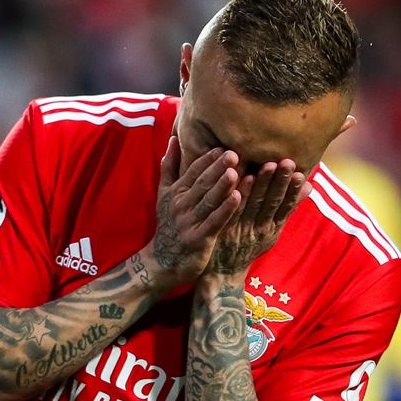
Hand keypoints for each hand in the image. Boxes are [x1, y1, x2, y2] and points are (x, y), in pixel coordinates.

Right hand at [148, 137, 241, 286]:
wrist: (162, 262)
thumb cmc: (169, 225)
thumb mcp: (164, 194)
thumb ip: (169, 167)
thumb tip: (174, 139)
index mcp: (176, 192)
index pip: (193, 171)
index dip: (207, 158)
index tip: (222, 145)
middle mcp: (182, 205)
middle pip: (202, 183)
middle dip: (218, 168)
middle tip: (234, 153)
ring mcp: (189, 222)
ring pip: (209, 201)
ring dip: (222, 186)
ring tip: (235, 172)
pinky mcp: (199, 239)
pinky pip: (214, 221)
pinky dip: (225, 209)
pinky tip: (238, 198)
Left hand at [203, 159, 311, 277]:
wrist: (223, 272)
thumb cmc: (249, 245)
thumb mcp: (272, 230)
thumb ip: (287, 209)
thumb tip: (310, 186)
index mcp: (272, 228)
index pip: (286, 207)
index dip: (293, 191)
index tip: (301, 173)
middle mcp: (259, 229)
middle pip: (272, 203)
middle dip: (280, 182)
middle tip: (287, 162)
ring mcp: (241, 229)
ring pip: (254, 205)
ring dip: (262, 185)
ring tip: (268, 165)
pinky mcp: (224, 229)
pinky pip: (233, 211)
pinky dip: (239, 195)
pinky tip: (243, 180)